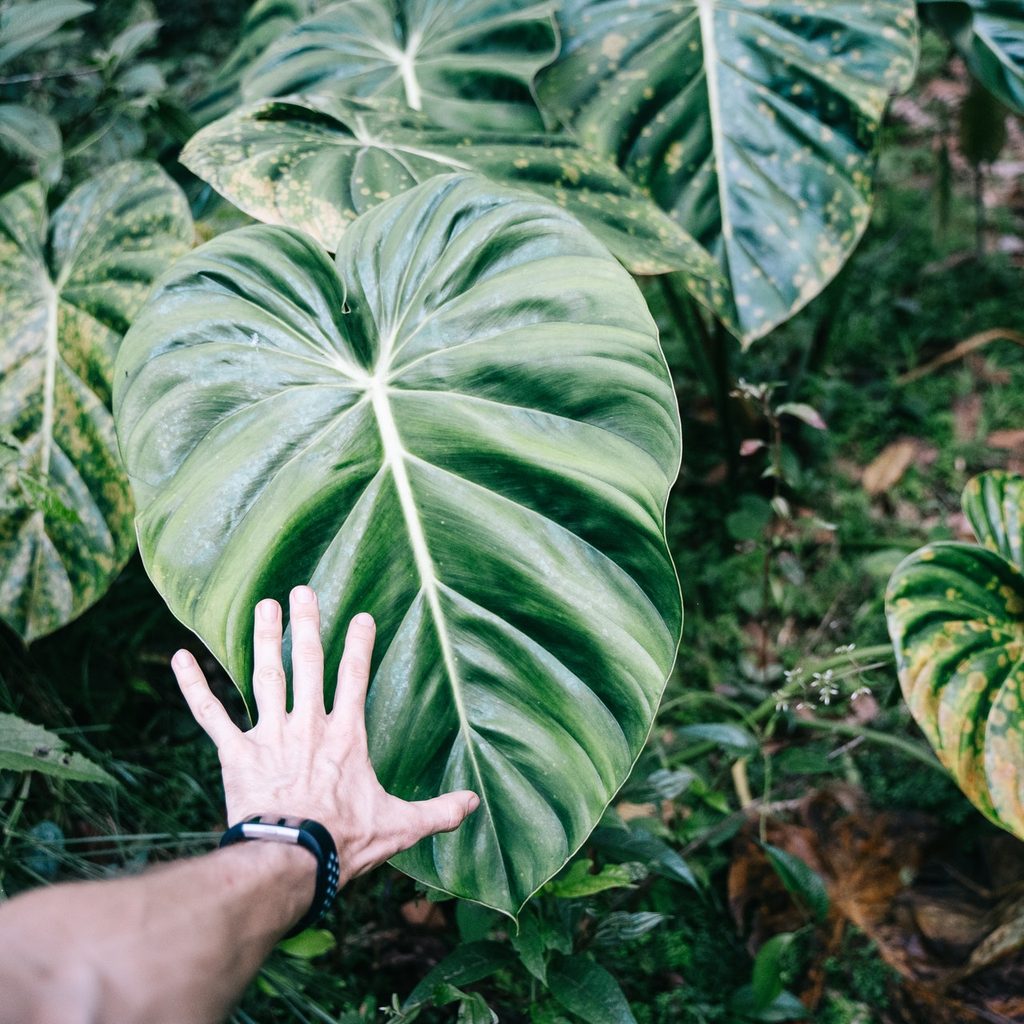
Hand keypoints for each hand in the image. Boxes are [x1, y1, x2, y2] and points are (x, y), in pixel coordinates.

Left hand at [171, 585, 478, 885]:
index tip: (361, 616)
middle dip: (307, 625)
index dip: (359, 645)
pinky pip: (212, 715)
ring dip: (264, 640)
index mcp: (345, 735)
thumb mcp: (400, 826)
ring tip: (263, 606)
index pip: (355, 677)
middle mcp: (308, 725)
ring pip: (267, 676)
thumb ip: (438, 811)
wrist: (292, 861)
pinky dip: (195, 686)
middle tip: (302, 590)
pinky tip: (180, 658)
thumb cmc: (346, 841)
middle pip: (308, 663)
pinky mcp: (237, 754)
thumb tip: (475, 805)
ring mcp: (271, 735)